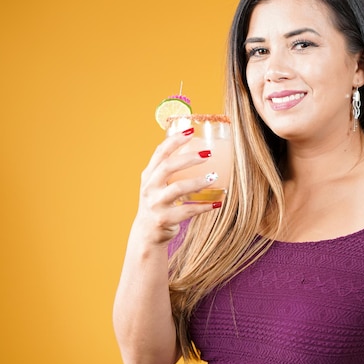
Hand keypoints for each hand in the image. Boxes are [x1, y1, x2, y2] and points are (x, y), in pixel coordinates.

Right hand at [133, 127, 219, 244]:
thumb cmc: (158, 203)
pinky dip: (203, 206)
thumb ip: (168, 169)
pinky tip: (216, 203)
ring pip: (178, 189)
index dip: (174, 140)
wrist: (147, 233)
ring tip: (214, 176)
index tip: (191, 130)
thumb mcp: (157, 184)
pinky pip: (187, 211)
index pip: (160, 152)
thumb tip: (197, 148)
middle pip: (168, 167)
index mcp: (149, 175)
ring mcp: (155, 204)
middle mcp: (149, 187)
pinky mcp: (164, 219)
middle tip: (208, 153)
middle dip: (188, 158)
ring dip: (198, 182)